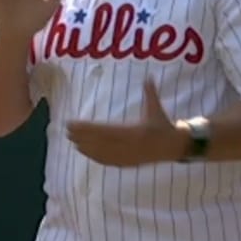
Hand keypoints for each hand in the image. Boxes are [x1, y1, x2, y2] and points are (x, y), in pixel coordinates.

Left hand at [66, 78, 188, 167]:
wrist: (173, 146)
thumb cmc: (163, 125)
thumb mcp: (156, 108)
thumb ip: (150, 93)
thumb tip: (149, 77)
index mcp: (134, 133)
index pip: (105, 131)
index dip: (87, 128)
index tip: (74, 124)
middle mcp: (128, 146)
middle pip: (100, 142)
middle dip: (82, 137)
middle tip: (67, 130)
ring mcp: (126, 156)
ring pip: (101, 152)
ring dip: (86, 147)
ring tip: (72, 140)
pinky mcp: (127, 163)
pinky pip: (108, 161)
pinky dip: (95, 157)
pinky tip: (85, 152)